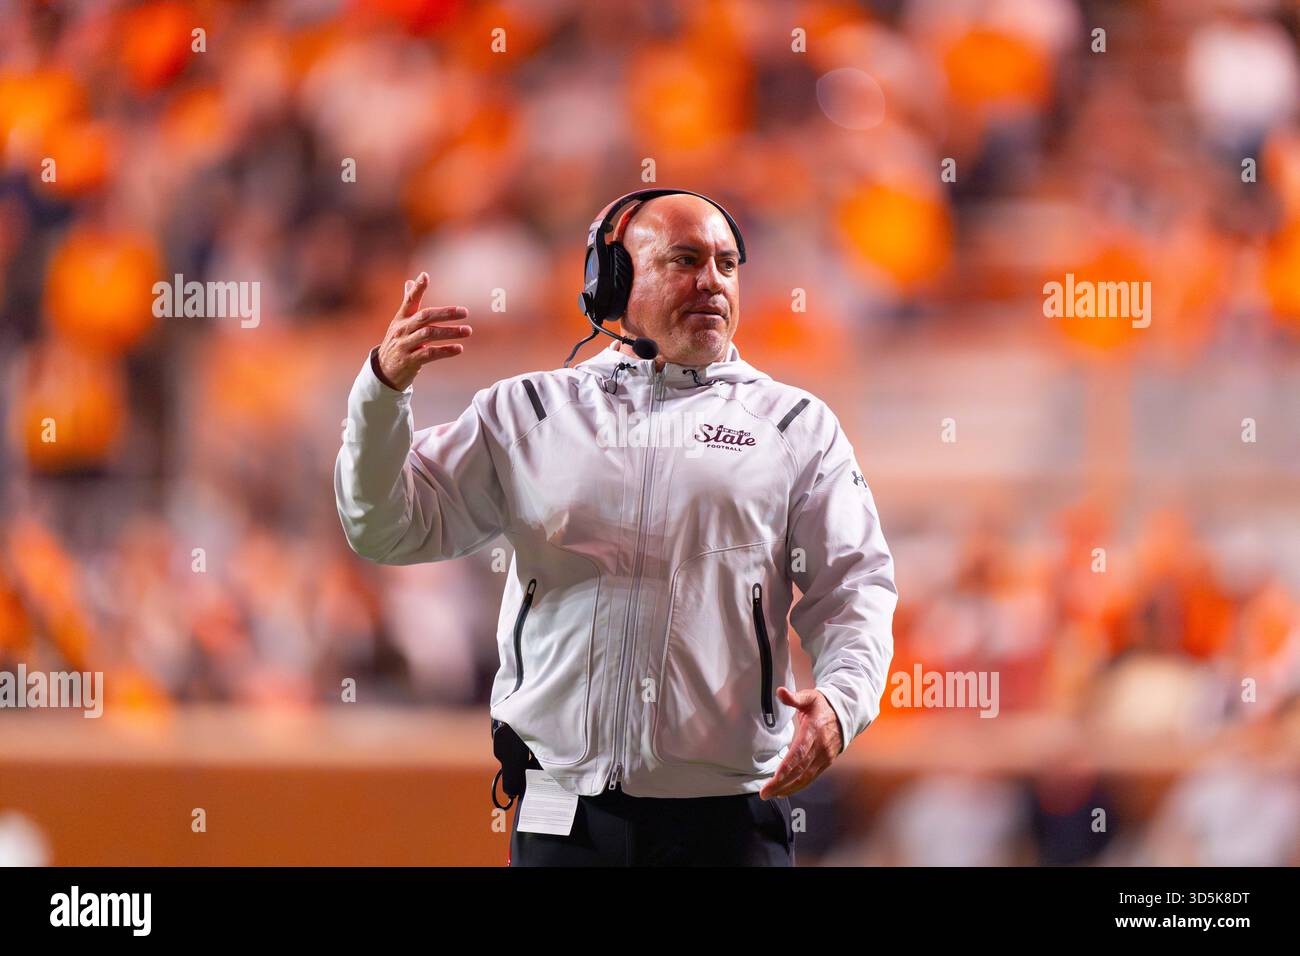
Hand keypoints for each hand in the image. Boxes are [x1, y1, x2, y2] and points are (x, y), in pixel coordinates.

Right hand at [376, 272, 472, 390]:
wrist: (383, 371)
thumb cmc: (397, 343)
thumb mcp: (400, 323)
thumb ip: (408, 303)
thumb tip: (410, 281)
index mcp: (401, 319)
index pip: (409, 301)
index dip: (417, 288)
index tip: (425, 276)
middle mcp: (402, 330)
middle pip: (424, 317)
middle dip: (445, 313)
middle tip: (464, 312)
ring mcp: (405, 345)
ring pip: (429, 335)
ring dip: (450, 332)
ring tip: (467, 331)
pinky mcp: (409, 361)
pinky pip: (429, 354)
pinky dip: (445, 351)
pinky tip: (459, 349)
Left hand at [758, 686, 843, 798]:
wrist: (845, 715)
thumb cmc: (823, 706)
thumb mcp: (810, 697)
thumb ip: (794, 697)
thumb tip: (780, 692)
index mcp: (814, 732)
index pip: (799, 754)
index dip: (787, 768)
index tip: (774, 778)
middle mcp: (820, 748)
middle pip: (800, 770)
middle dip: (782, 783)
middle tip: (765, 792)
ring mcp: (824, 757)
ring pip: (805, 778)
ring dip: (788, 788)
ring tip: (770, 794)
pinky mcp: (825, 763)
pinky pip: (810, 778)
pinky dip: (797, 786)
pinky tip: (784, 791)